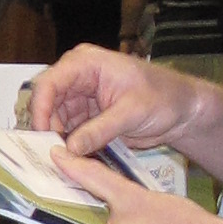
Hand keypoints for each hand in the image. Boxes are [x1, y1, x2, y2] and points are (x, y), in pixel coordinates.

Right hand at [28, 42, 222, 168]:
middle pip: (47, 102)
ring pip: (55, 119)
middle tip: (49, 154)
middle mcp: (78, 77)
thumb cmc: (164, 98)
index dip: (40, 109)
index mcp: (86, 63)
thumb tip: (70, 148)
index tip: (41, 135)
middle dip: (46, 127)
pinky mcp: (87, 115)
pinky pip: (68, 130)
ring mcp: (81, 97)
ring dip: (57, 139)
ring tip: (61, 160)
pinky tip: (71, 159)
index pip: (50, 83)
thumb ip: (99, 130)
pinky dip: (68, 145)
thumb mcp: (131, 113)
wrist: (183, 110)